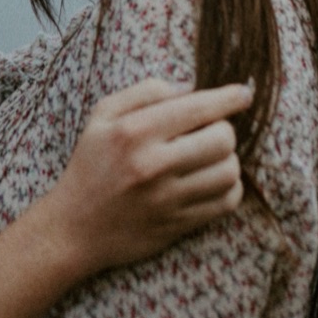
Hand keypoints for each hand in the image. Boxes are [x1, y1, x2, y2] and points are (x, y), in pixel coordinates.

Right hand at [38, 78, 247, 276]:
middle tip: (212, 131)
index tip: (243, 94)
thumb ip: (144, 92)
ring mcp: (167, 199)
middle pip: (223, 139)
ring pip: (229, 172)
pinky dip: (229, 188)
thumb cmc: (90, 165)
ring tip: (211, 157)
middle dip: (225, 130)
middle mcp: (152, 165)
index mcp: (134, 132)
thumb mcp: (102, 116)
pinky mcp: (178, 225)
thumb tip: (189, 88)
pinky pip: (226, 203)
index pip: (197, 107)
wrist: (74, 228)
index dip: (230, 98)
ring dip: (228, 160)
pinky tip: (212, 181)